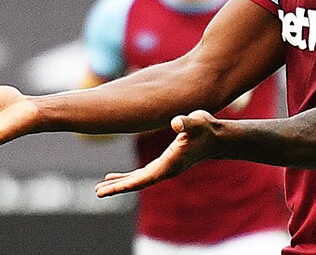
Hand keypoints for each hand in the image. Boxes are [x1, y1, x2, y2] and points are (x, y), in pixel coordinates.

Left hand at [94, 110, 220, 197]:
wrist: (217, 137)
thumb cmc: (206, 129)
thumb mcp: (197, 122)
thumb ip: (186, 123)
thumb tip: (176, 122)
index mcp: (170, 164)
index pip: (144, 178)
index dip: (126, 184)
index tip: (110, 190)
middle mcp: (165, 170)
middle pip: (137, 183)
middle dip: (118, 187)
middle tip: (98, 192)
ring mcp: (164, 169)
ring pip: (137, 180)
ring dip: (119, 184)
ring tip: (101, 188)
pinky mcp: (163, 164)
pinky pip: (141, 174)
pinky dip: (127, 177)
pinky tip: (114, 177)